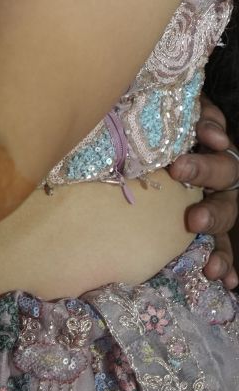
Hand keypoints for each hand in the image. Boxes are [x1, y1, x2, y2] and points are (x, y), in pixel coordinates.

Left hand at [167, 99, 238, 288]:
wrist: (163, 130)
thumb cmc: (174, 120)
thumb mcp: (185, 109)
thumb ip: (199, 113)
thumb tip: (210, 133)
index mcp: (216, 149)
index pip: (219, 154)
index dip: (207, 161)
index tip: (183, 166)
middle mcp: (223, 179)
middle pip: (225, 192)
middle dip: (210, 209)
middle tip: (191, 219)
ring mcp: (219, 203)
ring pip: (226, 224)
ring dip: (221, 247)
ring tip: (211, 266)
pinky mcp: (212, 225)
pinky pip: (224, 247)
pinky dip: (226, 264)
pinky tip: (227, 282)